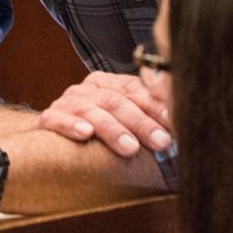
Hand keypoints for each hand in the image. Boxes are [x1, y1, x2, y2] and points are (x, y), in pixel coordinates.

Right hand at [37, 71, 170, 157]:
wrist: (52, 142)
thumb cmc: (97, 134)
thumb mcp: (124, 125)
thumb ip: (147, 120)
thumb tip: (182, 128)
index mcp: (109, 85)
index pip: (135, 89)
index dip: (156, 106)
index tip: (175, 123)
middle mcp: (88, 90)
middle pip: (117, 101)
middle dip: (141, 123)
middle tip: (161, 142)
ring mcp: (67, 103)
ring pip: (91, 110)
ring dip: (112, 129)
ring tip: (129, 147)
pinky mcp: (49, 119)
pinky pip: (57, 120)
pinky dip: (71, 125)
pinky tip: (84, 133)